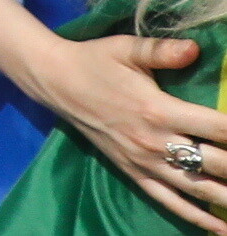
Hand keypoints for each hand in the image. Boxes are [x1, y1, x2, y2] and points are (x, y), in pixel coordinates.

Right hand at [19, 27, 226, 232]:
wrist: (55, 81)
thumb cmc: (94, 60)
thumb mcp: (126, 48)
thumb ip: (162, 51)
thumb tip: (195, 49)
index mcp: (159, 109)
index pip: (217, 128)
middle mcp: (156, 141)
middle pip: (216, 164)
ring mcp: (145, 162)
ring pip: (198, 189)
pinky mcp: (135, 173)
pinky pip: (170, 202)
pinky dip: (197, 218)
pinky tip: (220, 228)